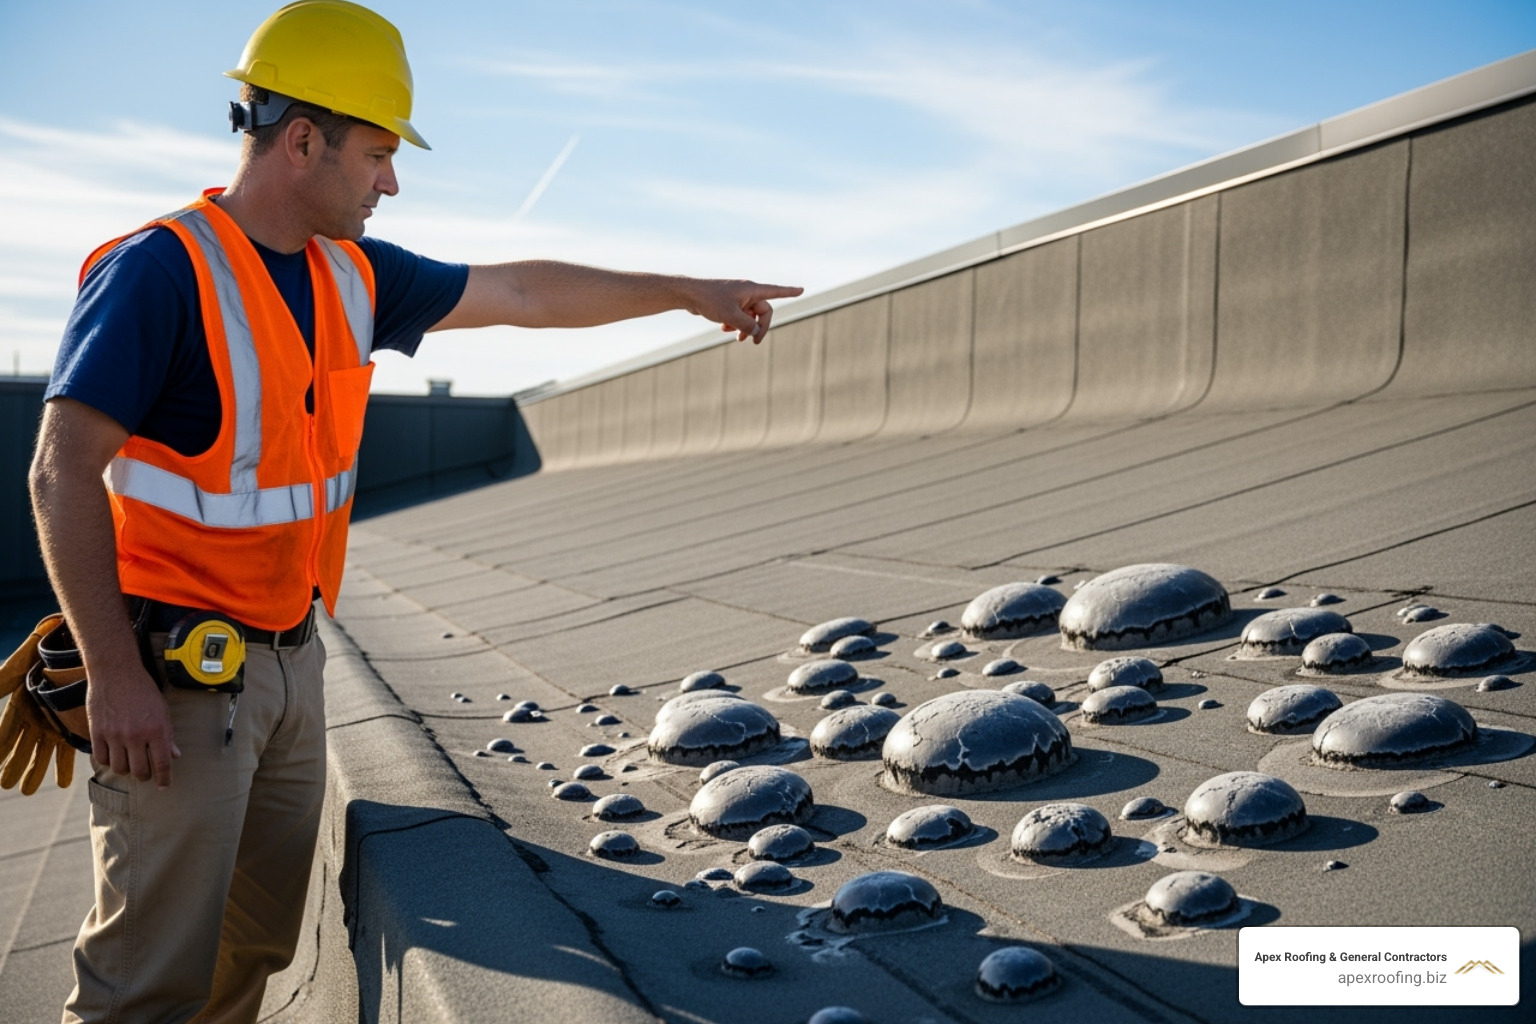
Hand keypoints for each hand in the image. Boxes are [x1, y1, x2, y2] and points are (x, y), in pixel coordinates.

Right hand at [86, 665, 179, 788]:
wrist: (116, 672)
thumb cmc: (143, 690)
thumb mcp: (162, 710)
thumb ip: (167, 734)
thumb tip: (174, 755)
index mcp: (157, 730)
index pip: (162, 763)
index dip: (164, 778)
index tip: (164, 786)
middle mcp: (136, 735)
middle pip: (139, 771)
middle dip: (144, 776)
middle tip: (145, 772)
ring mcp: (114, 735)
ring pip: (119, 768)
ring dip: (126, 769)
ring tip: (129, 762)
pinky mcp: (97, 732)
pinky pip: (102, 758)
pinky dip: (108, 760)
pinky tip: (114, 754)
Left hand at [684, 279, 803, 343]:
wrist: (689, 294)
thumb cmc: (710, 300)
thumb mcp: (731, 316)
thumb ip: (747, 326)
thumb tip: (756, 332)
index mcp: (751, 289)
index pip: (776, 291)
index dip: (790, 292)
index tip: (802, 290)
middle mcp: (747, 291)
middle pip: (763, 311)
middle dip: (759, 327)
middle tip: (753, 343)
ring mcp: (738, 297)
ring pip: (750, 316)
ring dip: (746, 328)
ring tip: (736, 338)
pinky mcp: (728, 302)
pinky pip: (739, 315)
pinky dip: (735, 324)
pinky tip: (724, 329)